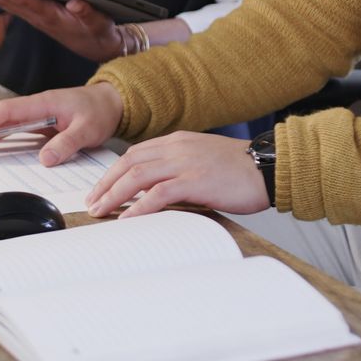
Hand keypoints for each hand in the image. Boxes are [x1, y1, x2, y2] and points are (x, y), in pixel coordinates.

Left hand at [0, 0, 122, 61]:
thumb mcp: (100, 24)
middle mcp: (39, 16)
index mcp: (53, 16)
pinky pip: (10, 4)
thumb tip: (75, 2)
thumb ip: (88, 13)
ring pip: (5, 3)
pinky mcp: (36, 15)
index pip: (26, 1)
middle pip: (7, 1)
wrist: (100, 47)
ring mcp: (36, 16)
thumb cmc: (99, 32)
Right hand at [0, 83, 123, 165]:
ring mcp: (35, 116)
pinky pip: (14, 133)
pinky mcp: (38, 125)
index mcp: (43, 103)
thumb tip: (45, 158)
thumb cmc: (99, 111)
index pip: (8, 111)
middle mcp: (35, 108)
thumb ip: (68, 143)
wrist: (111, 104)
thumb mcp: (89, 129)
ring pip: (3, 127)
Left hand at [85, 131, 269, 218]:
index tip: (100, 188)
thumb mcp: (202, 162)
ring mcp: (185, 162)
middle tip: (91, 203)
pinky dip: (138, 207)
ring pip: (137, 176)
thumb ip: (178, 170)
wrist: (269, 166)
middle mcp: (176, 148)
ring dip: (114, 195)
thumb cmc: (240, 170)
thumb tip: (155, 194)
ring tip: (100, 211)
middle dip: (105, 184)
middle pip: (128, 163)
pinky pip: (158, 193)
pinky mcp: (195, 180)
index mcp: (177, 141)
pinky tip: (127, 218)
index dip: (113, 172)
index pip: (134, 154)